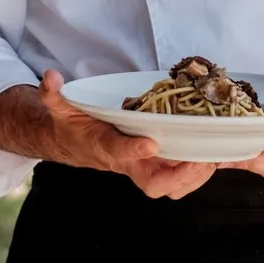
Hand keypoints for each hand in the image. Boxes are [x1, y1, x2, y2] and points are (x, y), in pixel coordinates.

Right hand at [38, 69, 215, 199]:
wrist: (78, 146)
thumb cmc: (74, 126)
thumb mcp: (62, 108)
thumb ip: (55, 94)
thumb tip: (51, 76)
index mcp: (104, 146)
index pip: (117, 152)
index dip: (133, 150)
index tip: (151, 143)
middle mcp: (126, 163)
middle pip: (153, 184)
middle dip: (177, 176)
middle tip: (199, 159)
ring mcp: (143, 168)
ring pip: (171, 186)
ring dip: (193, 177)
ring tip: (212, 159)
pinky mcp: (156, 167)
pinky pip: (179, 180)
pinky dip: (196, 173)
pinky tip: (213, 158)